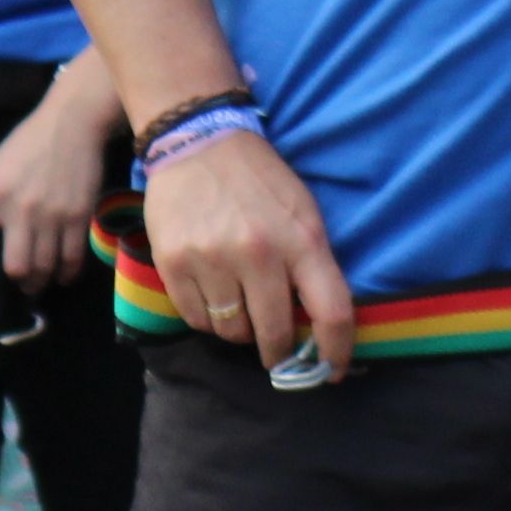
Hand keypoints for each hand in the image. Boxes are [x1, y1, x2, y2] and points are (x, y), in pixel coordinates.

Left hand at [0, 78, 117, 291]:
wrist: (72, 124)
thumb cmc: (28, 144)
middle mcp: (20, 210)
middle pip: (14, 268)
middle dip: (14, 282)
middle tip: (17, 283)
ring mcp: (52, 216)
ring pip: (44, 268)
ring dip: (40, 282)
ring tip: (38, 282)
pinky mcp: (78, 217)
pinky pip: (72, 258)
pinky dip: (66, 273)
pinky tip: (62, 274)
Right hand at [136, 124, 357, 378]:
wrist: (199, 139)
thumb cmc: (259, 180)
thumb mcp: (303, 212)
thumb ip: (312, 264)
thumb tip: (315, 324)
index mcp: (302, 240)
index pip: (331, 312)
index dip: (336, 351)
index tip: (331, 371)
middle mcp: (259, 253)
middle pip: (274, 334)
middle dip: (278, 352)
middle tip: (276, 353)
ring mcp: (213, 259)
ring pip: (232, 331)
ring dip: (239, 330)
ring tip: (239, 307)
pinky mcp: (175, 263)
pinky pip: (196, 319)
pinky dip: (207, 318)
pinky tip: (212, 295)